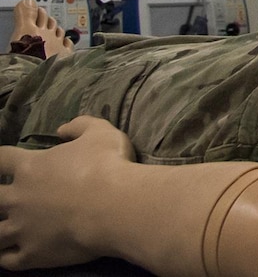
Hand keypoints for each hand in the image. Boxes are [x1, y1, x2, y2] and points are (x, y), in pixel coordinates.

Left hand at [0, 117, 136, 270]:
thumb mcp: (100, 133)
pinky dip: (5, 257)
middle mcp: (18, 198)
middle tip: (4, 199)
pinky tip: (8, 254)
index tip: (1, 162)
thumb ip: (80, 125)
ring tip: (5, 229)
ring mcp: (22, 229)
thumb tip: (61, 129)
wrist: (116, 206)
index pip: (0, 158)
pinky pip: (6, 260)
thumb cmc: (108, 166)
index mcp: (30, 168)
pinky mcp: (31, 254)